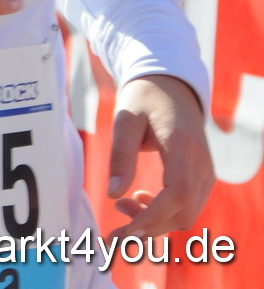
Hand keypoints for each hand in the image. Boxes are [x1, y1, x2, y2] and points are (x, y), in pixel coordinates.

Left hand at [107, 74, 212, 239]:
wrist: (170, 87)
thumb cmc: (144, 99)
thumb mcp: (125, 120)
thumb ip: (121, 155)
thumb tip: (113, 194)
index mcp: (183, 146)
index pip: (178, 193)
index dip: (154, 217)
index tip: (126, 231)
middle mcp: (201, 164)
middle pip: (183, 212)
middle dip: (149, 227)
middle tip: (114, 227)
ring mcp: (205, 172)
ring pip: (187, 214)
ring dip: (155, 221)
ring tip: (122, 205)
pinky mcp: (201, 177)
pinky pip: (187, 206)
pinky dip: (164, 213)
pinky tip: (140, 199)